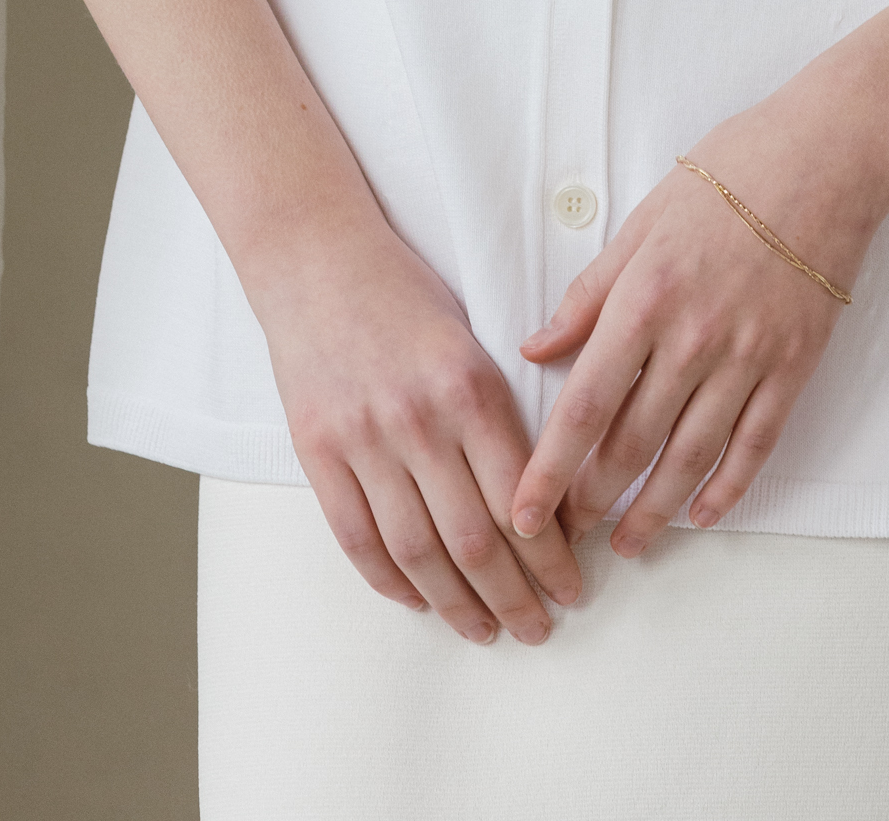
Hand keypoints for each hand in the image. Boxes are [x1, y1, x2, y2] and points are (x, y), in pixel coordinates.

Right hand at [246, 215, 582, 646]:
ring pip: (418, 552)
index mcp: (470, 386)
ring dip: (458, 604)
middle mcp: (419, 419)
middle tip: (539, 627)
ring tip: (486, 629)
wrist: (316, 259)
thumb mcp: (472, 341)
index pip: (521, 497)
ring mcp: (363, 439)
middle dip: (515, 595)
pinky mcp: (316, 451)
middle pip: (474, 540)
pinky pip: (357, 538)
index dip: (550, 556)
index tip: (572, 587)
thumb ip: (498, 416)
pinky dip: (390, 580)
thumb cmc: (404, 295)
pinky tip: (418, 599)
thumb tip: (539, 498)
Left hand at [508, 94, 888, 554]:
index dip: (551, 468)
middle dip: (593, 498)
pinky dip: (729, 488)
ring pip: (692, 456)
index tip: (522, 511)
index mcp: (645, 298)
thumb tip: (536, 347)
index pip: (584, 404)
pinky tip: (703, 513)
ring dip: (655, 509)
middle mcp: (693, 338)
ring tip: (628, 542)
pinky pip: (757, 444)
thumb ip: (590, 293)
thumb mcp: (643, 220)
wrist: (826, 156)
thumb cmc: (729, 174)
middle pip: (632, 441)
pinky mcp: (794, 365)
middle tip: (565, 536)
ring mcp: (749, 356)